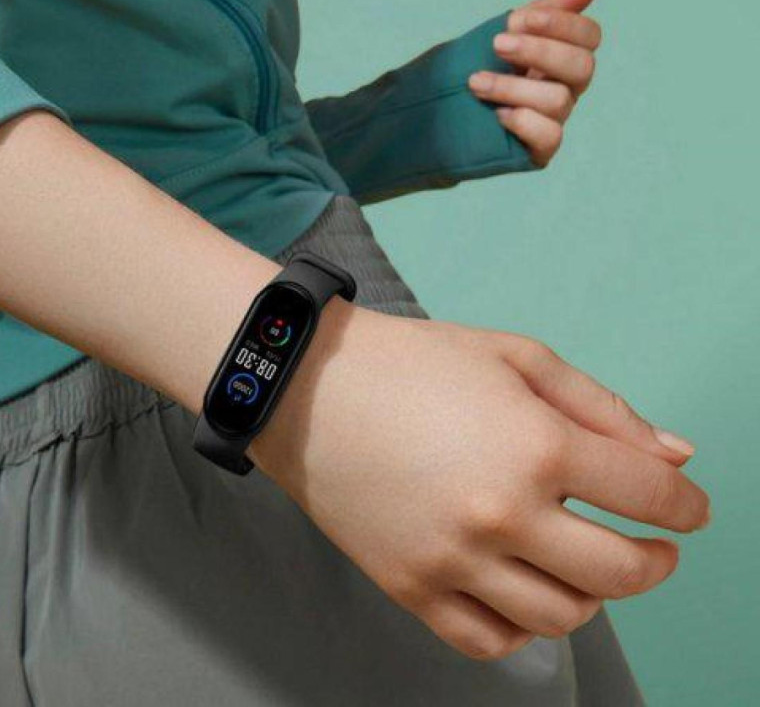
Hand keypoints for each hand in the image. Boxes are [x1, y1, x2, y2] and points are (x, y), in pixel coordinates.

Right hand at [250, 302, 709, 660]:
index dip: (686, 505)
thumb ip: (601, 407)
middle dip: (656, 560)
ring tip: (578, 559)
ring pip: (562, 616)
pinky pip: (490, 640)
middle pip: (621, 572)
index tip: (688, 507)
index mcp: (535, 445)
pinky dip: (524, 626)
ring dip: (593, 594)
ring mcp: (454, 559)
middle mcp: (502, 513)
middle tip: (653, 544)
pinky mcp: (411, 587)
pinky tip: (522, 587)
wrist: (309, 386)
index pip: (650, 497)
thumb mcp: (513, 355)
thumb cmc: (412, 361)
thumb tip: (675, 459)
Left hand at [468, 0, 601, 166]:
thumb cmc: (472, 66)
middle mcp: (566, 88)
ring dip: (513, 86)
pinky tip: (497, 114)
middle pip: (583, 66)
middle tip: (496, 45)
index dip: (560, 24)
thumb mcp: (505, 31)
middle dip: (538, 51)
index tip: (514, 20)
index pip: (589, 35)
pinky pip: (550, 136)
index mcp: (562, 55)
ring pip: (559, 100)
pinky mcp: (538, 150)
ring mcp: (553, 120)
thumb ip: (549, 7)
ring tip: (475, 83)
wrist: (430, 109)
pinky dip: (523, 121)